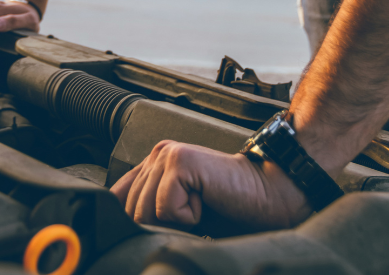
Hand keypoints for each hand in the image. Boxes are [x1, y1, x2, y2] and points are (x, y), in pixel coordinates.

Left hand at [110, 141, 311, 231]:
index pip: (118, 198)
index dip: (132, 222)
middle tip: (194, 219)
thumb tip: (124, 235)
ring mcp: (167, 154)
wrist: (270, 196)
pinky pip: (166, 208)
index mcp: (154, 165)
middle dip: (160, 226)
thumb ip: (153, 213)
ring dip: (176, 223)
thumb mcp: (182, 215)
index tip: (163, 229)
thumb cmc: (232, 209)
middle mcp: (157, 155)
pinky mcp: (181, 161)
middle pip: (131, 210)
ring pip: (145, 211)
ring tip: (202, 209)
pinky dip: (189, 217)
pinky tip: (208, 202)